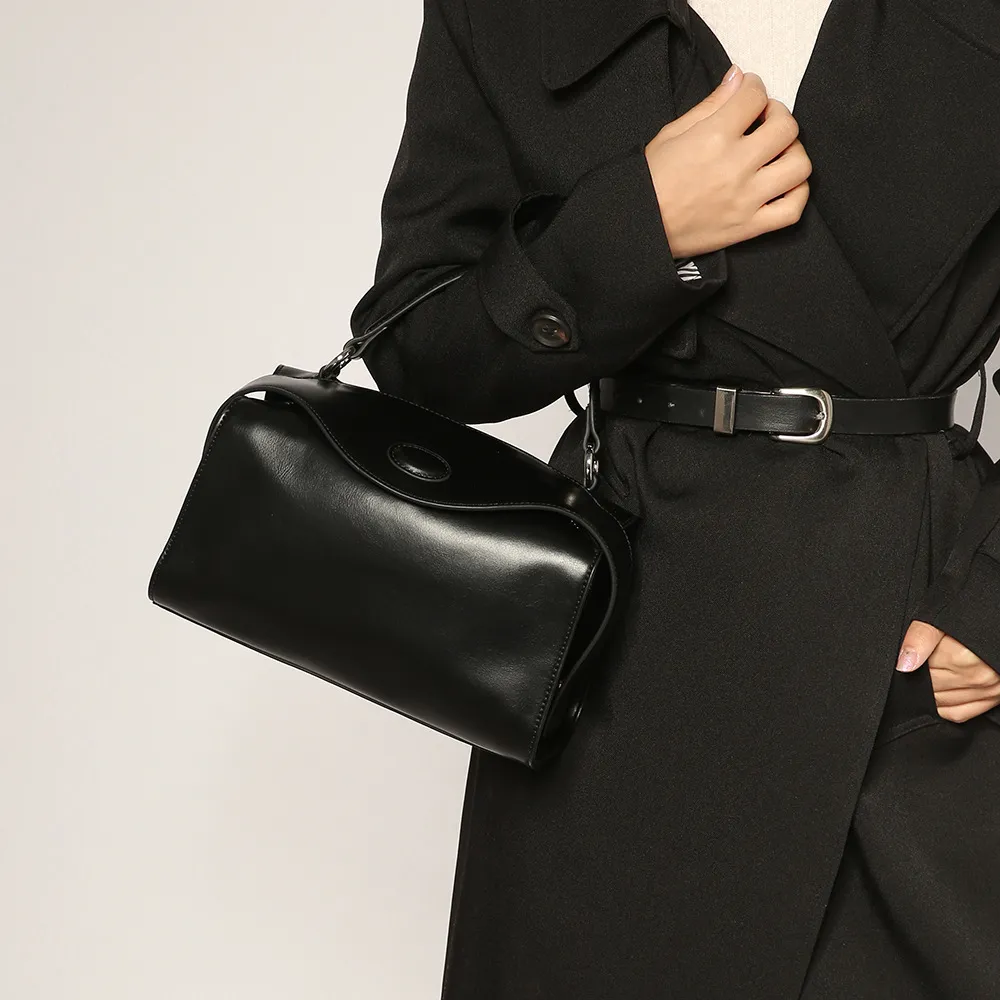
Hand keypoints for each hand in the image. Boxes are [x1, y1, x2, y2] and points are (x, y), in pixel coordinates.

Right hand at [644, 64, 812, 258]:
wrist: (639, 227)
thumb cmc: (651, 181)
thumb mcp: (672, 134)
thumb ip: (710, 104)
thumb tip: (739, 78)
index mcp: (713, 138)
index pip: (756, 96)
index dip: (754, 88)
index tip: (748, 96)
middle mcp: (735, 167)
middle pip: (786, 127)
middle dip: (778, 115)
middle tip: (764, 121)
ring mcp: (746, 200)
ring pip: (798, 165)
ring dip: (793, 152)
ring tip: (776, 152)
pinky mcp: (748, 227)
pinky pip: (792, 210)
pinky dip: (797, 193)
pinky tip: (783, 183)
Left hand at [896, 620, 999, 721]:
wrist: (999, 623)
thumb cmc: (973, 620)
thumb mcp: (943, 617)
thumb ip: (921, 637)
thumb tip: (904, 664)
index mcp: (962, 656)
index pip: (919, 671)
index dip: (910, 660)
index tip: (914, 653)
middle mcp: (977, 677)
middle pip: (930, 687)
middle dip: (920, 676)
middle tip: (924, 662)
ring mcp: (988, 690)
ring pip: (941, 702)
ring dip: (931, 691)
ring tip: (934, 673)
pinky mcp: (993, 698)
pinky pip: (958, 713)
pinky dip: (943, 706)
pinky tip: (939, 694)